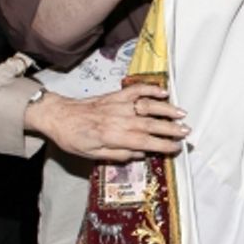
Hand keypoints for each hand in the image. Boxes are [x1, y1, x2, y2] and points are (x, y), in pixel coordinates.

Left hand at [24, 82, 189, 161]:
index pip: (144, 141)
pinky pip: (136, 90)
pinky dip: (150, 89)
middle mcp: (119, 119)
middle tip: (186, 132)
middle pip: (151, 124)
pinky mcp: (116, 95)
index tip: (176, 147)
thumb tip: (140, 154)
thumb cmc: (73, 138)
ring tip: (181, 113)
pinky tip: (163, 91)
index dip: (162, 145)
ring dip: (166, 109)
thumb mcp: (92, 155)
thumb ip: (117, 154)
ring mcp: (119, 105)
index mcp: (113, 136)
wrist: (58, 116)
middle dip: (171, 128)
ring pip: (147, 106)